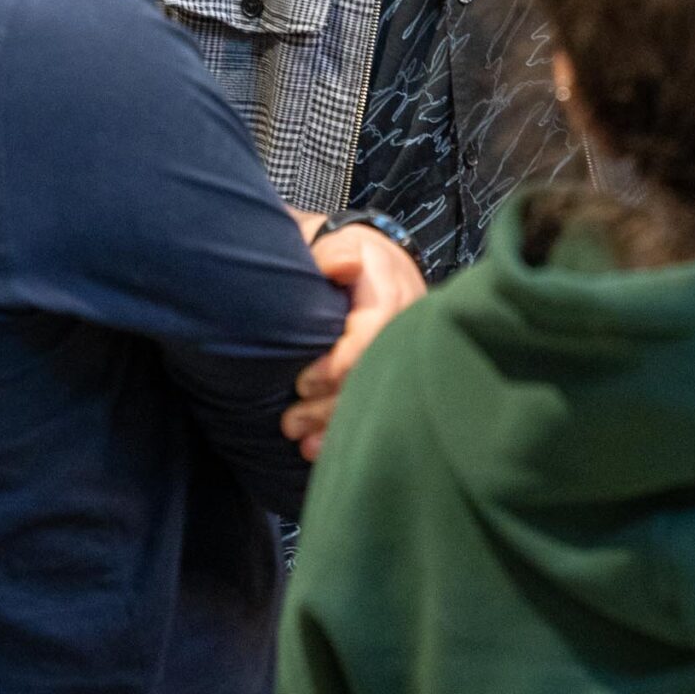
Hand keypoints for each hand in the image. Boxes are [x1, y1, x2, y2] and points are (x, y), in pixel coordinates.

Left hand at [283, 224, 425, 460]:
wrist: (379, 264)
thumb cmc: (350, 257)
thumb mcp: (344, 245)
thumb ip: (337, 255)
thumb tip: (341, 266)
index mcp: (391, 297)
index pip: (370, 339)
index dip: (336, 367)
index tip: (302, 382)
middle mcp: (404, 330)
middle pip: (372, 378)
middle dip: (330, 408)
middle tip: (290, 423)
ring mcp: (404, 355)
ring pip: (375, 398)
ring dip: (336, 425)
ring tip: (301, 442)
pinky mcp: (396, 373)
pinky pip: (378, 404)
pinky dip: (347, 429)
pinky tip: (320, 448)